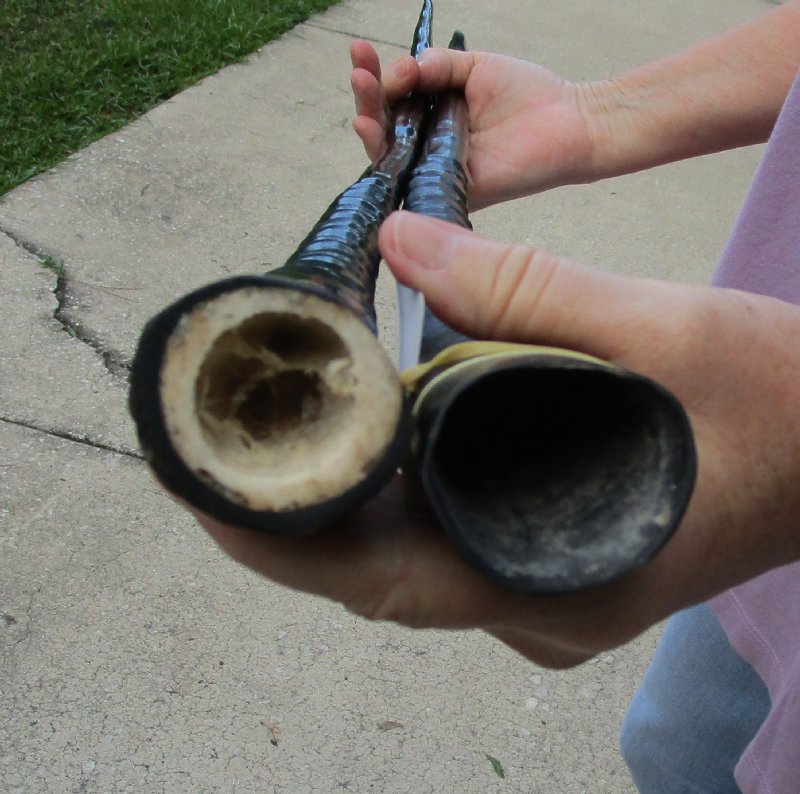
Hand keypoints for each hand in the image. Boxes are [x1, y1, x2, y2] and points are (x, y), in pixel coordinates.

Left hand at [192, 212, 799, 667]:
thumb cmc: (777, 406)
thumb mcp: (661, 328)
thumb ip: (526, 289)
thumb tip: (404, 246)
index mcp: (559, 572)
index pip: (384, 582)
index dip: (285, 545)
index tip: (207, 495)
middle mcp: (539, 600)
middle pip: (380, 574)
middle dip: (295, 514)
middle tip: (221, 443)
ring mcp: (544, 587)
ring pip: (409, 560)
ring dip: (339, 503)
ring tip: (272, 436)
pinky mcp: (550, 558)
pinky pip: (446, 539)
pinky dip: (394, 496)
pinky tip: (363, 445)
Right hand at [350, 40, 599, 209]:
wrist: (568, 118)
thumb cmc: (525, 95)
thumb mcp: (473, 68)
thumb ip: (437, 66)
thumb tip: (404, 69)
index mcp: (431, 119)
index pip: (391, 103)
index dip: (374, 78)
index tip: (362, 50)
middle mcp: (428, 148)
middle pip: (383, 130)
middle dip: (366, 98)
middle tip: (358, 71)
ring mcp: (438, 172)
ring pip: (390, 156)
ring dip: (369, 124)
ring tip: (362, 88)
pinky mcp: (452, 190)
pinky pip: (414, 180)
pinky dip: (391, 159)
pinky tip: (374, 131)